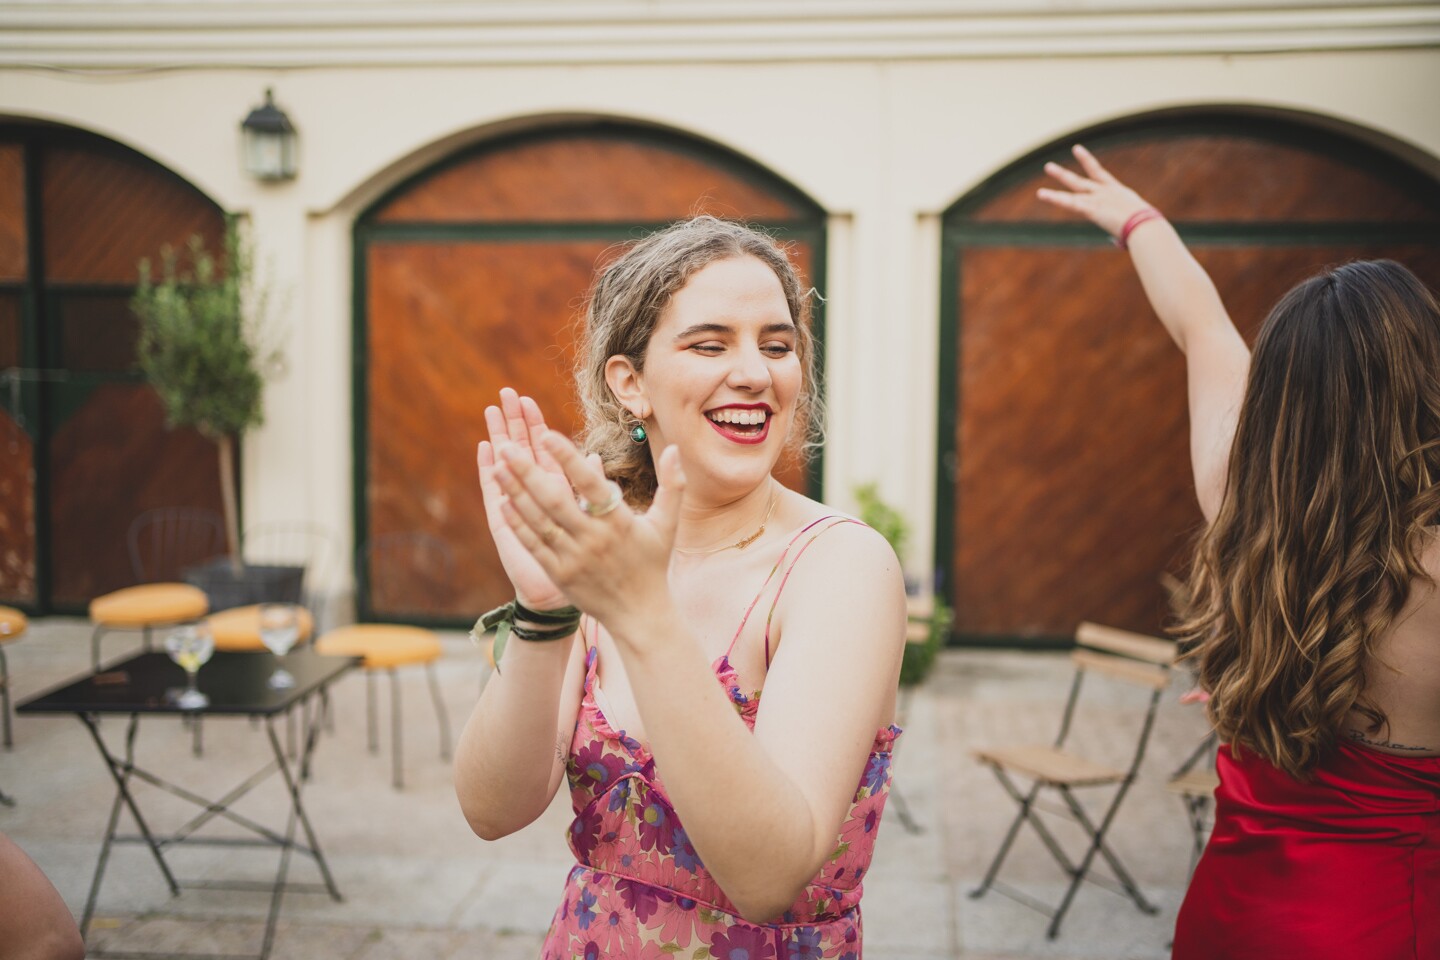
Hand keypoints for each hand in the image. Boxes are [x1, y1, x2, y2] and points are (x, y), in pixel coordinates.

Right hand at [476, 387, 582, 610]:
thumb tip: (596, 460)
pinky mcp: (504, 525)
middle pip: (521, 451)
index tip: (528, 399)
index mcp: (555, 490)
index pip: (542, 449)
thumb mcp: (597, 521)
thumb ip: (595, 489)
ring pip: (505, 467)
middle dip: (514, 423)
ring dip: (498, 440)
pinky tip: (483, 451)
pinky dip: (488, 473)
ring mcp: (516, 509)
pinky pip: (494, 495)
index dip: (535, 424)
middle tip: (505, 393)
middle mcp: (533, 496)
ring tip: (490, 413)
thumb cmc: (582, 561)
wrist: (558, 597)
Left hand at [493, 430, 685, 638]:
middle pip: (555, 500)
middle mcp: (594, 538)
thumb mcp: (667, 525)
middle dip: (527, 472)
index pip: (590, 484)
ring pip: (539, 520)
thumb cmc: (652, 564)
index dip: (567, 459)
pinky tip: (502, 502)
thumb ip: (672, 485)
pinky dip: (518, 523)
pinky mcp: (560, 573)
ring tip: (497, 466)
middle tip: (507, 445)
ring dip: (515, 493)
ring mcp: (574, 557)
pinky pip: (534, 544)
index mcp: (619, 522)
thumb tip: (676, 450)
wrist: (639, 614)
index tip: (546, 434)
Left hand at [1037, 144, 1153, 238]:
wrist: (1145, 226)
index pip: (1099, 174)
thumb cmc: (1146, 227)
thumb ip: (1123, 227)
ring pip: (1073, 188)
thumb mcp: (1135, 222)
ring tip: (1047, 167)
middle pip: (1080, 181)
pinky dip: (1056, 199)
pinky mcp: (1091, 209)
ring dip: (1060, 178)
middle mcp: (1104, 192)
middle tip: (1049, 167)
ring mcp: (1097, 200)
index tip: (1078, 150)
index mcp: (1118, 192)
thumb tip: (1120, 240)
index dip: (1088, 162)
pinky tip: (1042, 194)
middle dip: (1065, 175)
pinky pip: (1069, 203)